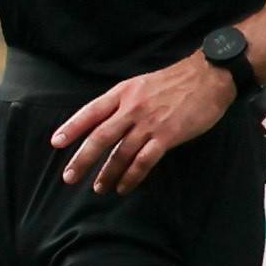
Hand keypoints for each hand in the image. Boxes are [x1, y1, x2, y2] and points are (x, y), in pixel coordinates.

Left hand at [52, 57, 234, 194]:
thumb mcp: (141, 84)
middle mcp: (131, 108)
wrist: (209, 77)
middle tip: (69, 177)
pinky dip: (131, 176)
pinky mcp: (167, 136)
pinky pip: (144, 161)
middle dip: (82, 159)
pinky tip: (124, 187)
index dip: (72, 127)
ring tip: (98, 188)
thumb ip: (123, 102)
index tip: (56, 143)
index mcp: (122, 93)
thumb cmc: (175, 81)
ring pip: (120, 153)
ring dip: (107, 174)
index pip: (90, 112)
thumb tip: (104, 123)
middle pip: (100, 137)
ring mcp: (149, 123)